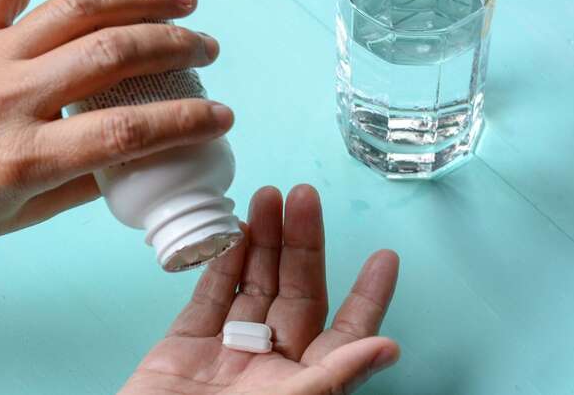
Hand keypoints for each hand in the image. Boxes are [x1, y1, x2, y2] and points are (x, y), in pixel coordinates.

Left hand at [0, 0, 231, 252]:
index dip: (184, 121)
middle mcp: (9, 99)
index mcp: (24, 158)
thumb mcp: (22, 216)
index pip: (124, 132)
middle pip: (110, 55)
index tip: (222, 116)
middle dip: (174, 46)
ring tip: (181, 1)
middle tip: (208, 47)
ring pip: (75, 8)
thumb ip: (85, 183)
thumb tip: (137, 156)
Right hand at [122, 185, 399, 394]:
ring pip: (253, 287)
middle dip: (301, 244)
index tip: (385, 255)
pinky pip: (209, 297)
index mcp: (303, 383)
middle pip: (296, 294)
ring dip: (262, 242)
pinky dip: (221, 264)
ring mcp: (226, 353)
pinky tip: (234, 232)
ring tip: (268, 198)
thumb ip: (333, 376)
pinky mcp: (185, 346)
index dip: (367, 295)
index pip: (345, 332)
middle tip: (304, 197)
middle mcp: (270, 365)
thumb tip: (388, 348)